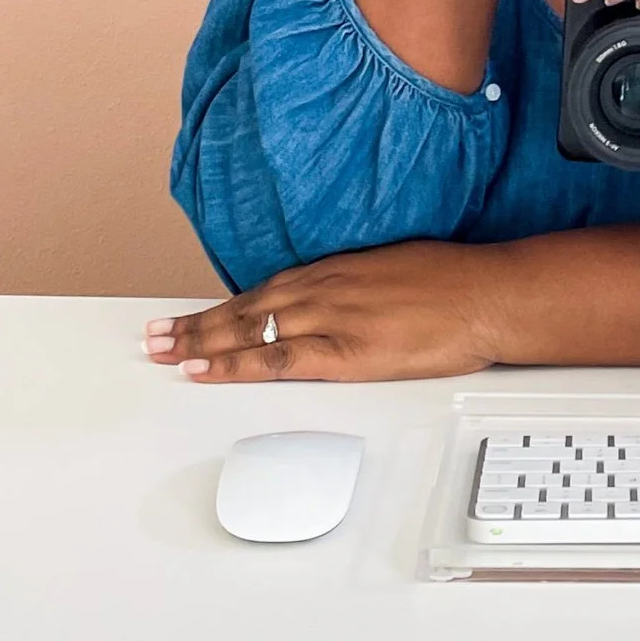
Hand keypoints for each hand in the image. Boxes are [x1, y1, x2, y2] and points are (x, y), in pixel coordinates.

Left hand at [145, 243, 497, 384]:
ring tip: (161, 352)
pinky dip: (233, 365)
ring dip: (198, 343)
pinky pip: (275, 359)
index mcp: (334, 270)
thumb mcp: (394, 269)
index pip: (260, 290)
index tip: (187, 319)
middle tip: (153, 337)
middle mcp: (321, 289)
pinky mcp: (343, 351)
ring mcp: (328, 318)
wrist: (486, 294)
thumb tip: (337, 300)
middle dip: (193, 325)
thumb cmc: (452, 283)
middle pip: (242, 310)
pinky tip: (203, 371)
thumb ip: (355, 287)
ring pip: (247, 331)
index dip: (218, 307)